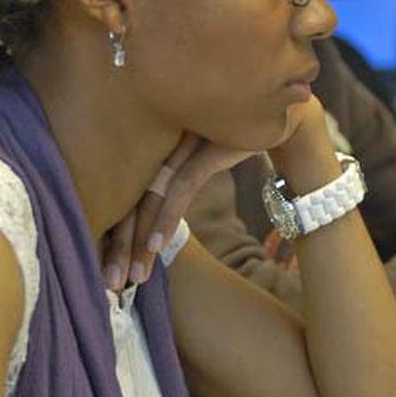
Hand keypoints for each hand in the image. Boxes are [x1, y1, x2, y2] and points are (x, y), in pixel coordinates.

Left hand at [102, 132, 253, 290]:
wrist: (287, 113)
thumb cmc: (240, 132)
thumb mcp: (201, 153)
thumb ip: (175, 171)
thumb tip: (152, 207)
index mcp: (151, 139)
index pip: (124, 191)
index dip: (114, 231)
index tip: (108, 267)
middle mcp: (159, 136)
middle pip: (130, 198)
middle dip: (121, 245)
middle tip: (110, 282)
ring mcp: (182, 139)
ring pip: (151, 199)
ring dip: (140, 242)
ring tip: (132, 276)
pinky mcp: (206, 146)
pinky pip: (180, 190)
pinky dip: (166, 219)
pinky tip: (155, 247)